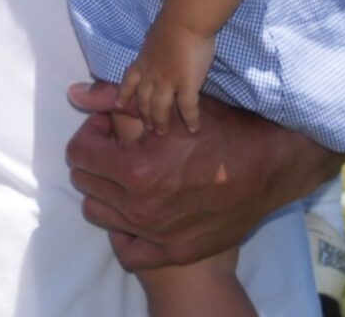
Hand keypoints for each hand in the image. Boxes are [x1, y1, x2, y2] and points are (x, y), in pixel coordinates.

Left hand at [65, 80, 340, 270]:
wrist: (269, 169)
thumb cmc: (221, 132)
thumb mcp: (168, 109)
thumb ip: (116, 100)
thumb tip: (75, 93)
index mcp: (135, 170)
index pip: (78, 152)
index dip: (92, 133)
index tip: (110, 128)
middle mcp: (140, 207)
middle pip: (85, 181)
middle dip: (97, 159)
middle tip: (122, 148)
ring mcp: (155, 235)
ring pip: (98, 212)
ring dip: (107, 191)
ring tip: (132, 175)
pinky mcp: (173, 251)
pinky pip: (125, 249)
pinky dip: (124, 231)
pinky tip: (139, 210)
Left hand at [117, 24, 213, 134]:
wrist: (185, 20)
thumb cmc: (173, 22)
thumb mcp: (155, 36)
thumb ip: (155, 47)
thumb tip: (157, 46)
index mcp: (143, 60)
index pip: (129, 80)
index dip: (123, 93)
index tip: (118, 104)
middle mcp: (151, 74)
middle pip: (143, 99)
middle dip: (144, 114)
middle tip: (147, 127)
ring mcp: (168, 81)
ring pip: (160, 107)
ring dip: (160, 121)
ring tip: (162, 132)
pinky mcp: (186, 84)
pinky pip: (187, 107)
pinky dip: (191, 119)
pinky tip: (194, 128)